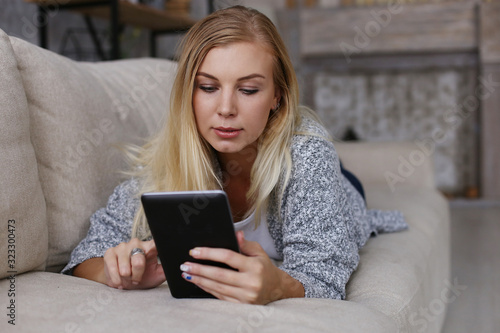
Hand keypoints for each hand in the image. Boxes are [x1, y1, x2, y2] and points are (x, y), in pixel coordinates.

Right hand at [103, 238, 164, 289]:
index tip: (157, 248)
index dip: (157, 245)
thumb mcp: (157, 274)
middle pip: (138, 260)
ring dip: (126, 277)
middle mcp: (136, 243)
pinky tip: (119, 281)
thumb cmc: (143, 277)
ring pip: (125, 266)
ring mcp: (122, 247)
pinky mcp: (110, 252)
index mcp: (150, 247)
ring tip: (127, 279)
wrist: (124, 282)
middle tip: (137, 279)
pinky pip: (112, 266)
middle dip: (137, 274)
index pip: (155, 243)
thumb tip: (180, 268)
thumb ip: (167, 270)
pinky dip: (116, 277)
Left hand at [179, 231, 303, 303]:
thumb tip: (235, 234)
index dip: (209, 253)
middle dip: (199, 269)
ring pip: (217, 287)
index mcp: (254, 266)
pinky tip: (198, 283)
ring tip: (187, 274)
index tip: (195, 251)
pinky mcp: (242, 305)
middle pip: (219, 274)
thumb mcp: (258, 252)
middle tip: (185, 265)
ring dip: (199, 280)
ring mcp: (246, 296)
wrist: (277, 289)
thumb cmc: (264, 267)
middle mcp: (251, 282)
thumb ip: (245, 244)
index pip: (228, 257)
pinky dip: (207, 289)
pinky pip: (220, 296)